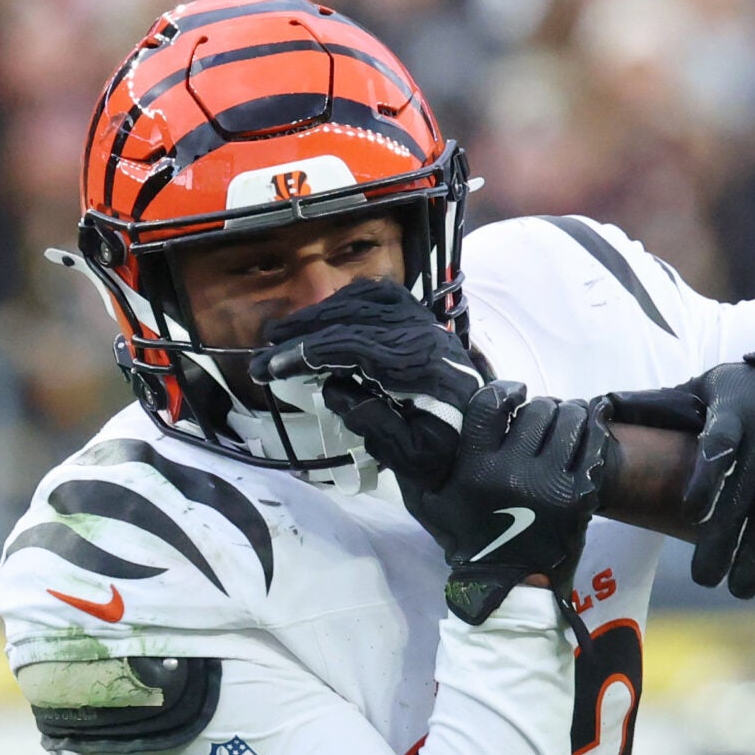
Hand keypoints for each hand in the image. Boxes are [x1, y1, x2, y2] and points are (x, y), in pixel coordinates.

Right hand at [252, 279, 487, 489]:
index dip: (305, 354)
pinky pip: (384, 298)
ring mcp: (426, 326)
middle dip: (303, 332)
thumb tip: (332, 387)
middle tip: (265, 350)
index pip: (350, 348)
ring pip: (366, 301)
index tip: (270, 367)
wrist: (489, 442)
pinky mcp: (426, 325)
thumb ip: (372, 422)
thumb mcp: (412, 456)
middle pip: (352, 318)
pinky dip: (350, 302)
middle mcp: (423, 337)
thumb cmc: (449, 454)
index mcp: (419, 369)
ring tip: (288, 333)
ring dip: (323, 314)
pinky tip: (328, 318)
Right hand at [400, 379, 610, 624]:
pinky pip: (593, 449)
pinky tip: (587, 435)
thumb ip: (412, 463)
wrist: (511, 581)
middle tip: (540, 415)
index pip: (491, 406)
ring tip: (567, 419)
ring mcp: (552, 484)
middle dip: (539, 407)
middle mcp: (514, 472)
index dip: (505, 390)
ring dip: (570, 415)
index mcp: (475, 468)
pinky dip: (593, 435)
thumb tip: (386, 418)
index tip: (513, 392)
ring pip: (570, 424)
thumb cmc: (467, 538)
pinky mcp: (581, 496)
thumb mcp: (428, 502)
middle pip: (536, 411)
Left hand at [601, 334, 754, 598]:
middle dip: (725, 540)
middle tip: (706, 579)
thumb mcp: (712, 385)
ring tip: (742, 590)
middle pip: (746, 495)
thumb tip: (601, 409)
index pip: (719, 447)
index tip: (692, 514)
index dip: (706, 479)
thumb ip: (663, 403)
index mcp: (737, 413)